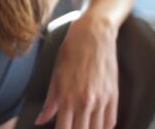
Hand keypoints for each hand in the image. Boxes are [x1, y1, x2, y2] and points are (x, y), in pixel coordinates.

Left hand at [34, 14, 118, 128]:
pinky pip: (110, 121)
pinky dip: (103, 127)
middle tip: (71, 127)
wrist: (94, 35)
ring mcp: (102, 100)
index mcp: (67, 97)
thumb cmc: (71, 52)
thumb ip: (49, 102)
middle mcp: (85, 102)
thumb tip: (40, 120)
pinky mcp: (114, 96)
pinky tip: (96, 125)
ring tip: (83, 126)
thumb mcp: (56, 75)